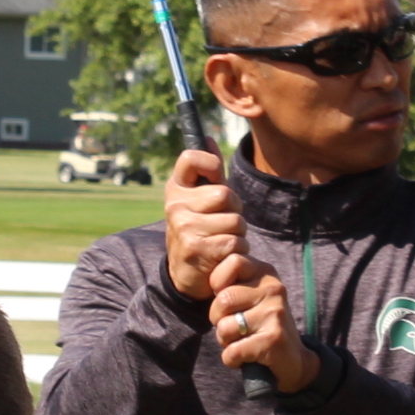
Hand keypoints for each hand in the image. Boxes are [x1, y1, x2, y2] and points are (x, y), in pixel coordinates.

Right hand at [161, 150, 244, 304]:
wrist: (185, 276)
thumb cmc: (199, 231)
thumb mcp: (200, 200)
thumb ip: (208, 173)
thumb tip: (208, 138)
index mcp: (176, 189)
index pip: (191, 157)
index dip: (210, 163)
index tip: (216, 177)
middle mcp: (175, 205)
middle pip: (225, 194)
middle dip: (234, 211)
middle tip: (222, 224)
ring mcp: (184, 227)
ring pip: (235, 221)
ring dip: (239, 234)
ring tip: (223, 241)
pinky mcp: (196, 248)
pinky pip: (235, 241)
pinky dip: (238, 250)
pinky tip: (224, 255)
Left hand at [207, 255, 319, 393]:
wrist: (292, 358)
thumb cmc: (260, 324)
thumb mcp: (249, 294)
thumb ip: (232, 281)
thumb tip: (205, 274)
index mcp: (266, 273)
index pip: (233, 261)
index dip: (218, 282)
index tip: (227, 299)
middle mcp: (273, 289)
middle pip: (223, 299)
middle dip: (217, 318)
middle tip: (233, 326)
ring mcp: (274, 313)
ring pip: (225, 327)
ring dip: (225, 340)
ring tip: (242, 340)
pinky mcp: (273, 339)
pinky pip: (232, 351)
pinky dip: (231, 359)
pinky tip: (245, 357)